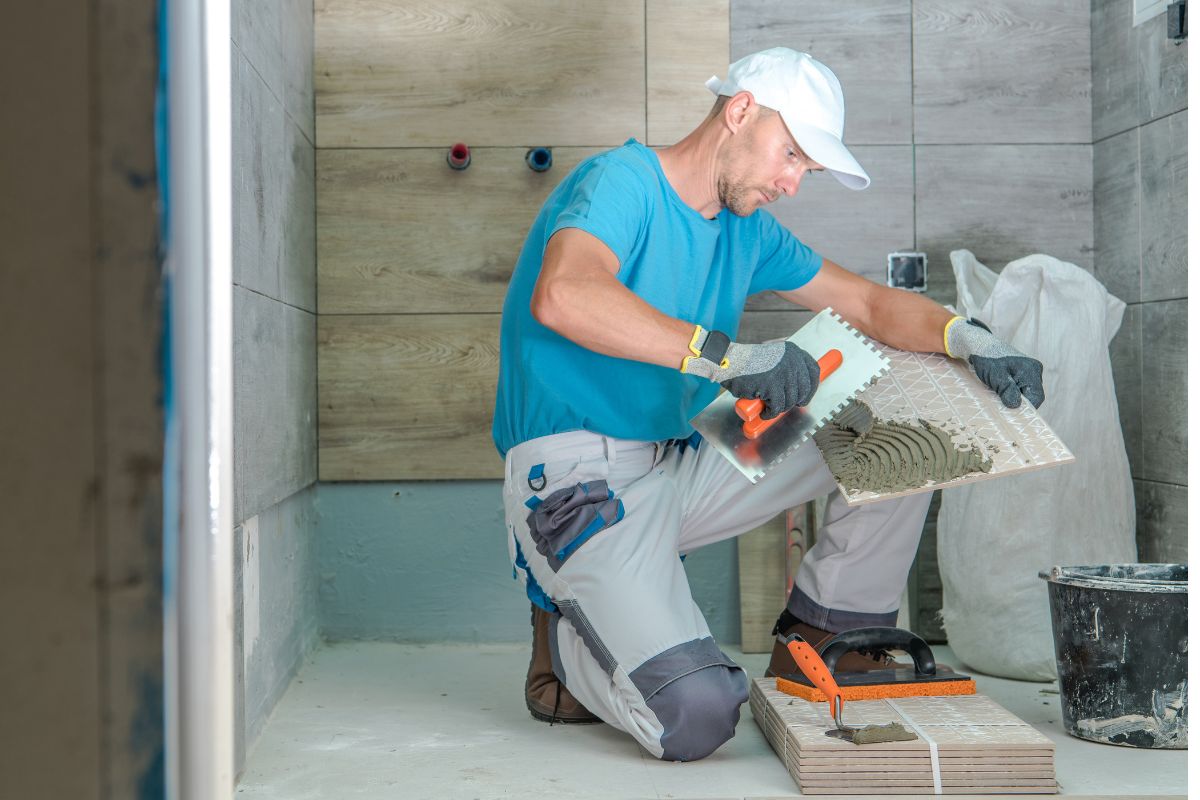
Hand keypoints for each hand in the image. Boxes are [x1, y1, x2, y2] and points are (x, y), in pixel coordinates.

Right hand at [682, 326, 820, 418]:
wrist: (730, 362)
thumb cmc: (747, 363)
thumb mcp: (774, 357)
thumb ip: (788, 365)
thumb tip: (801, 386)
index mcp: (793, 352)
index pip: (814, 371)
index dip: (812, 387)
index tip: (805, 396)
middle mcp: (792, 360)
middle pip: (804, 389)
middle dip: (796, 401)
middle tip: (784, 405)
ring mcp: (783, 373)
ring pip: (791, 400)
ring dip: (780, 408)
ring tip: (769, 406)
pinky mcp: (773, 385)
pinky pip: (777, 406)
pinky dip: (770, 413)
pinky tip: (763, 412)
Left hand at [945, 317, 1044, 408]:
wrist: (979, 345)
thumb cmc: (986, 358)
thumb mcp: (996, 376)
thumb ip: (1007, 390)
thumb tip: (1016, 406)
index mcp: (1032, 370)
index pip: (1037, 396)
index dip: (1025, 408)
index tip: (1011, 414)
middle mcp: (1034, 370)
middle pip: (1031, 395)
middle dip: (1018, 402)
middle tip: (1002, 406)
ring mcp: (1029, 370)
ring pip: (1025, 392)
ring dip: (1013, 397)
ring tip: (998, 395)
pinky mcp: (1022, 372)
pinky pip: (1020, 387)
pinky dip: (1011, 391)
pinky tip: (999, 391)